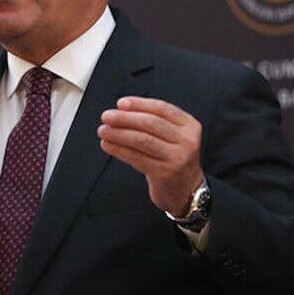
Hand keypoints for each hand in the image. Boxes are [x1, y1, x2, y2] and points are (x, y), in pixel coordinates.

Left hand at [97, 96, 204, 216]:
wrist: (187, 191)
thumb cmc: (174, 160)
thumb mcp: (174, 137)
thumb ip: (155, 122)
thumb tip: (122, 111)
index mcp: (189, 126)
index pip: (162, 108)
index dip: (139, 104)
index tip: (121, 103)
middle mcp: (186, 141)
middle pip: (151, 123)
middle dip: (125, 118)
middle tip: (107, 116)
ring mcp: (176, 158)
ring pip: (142, 140)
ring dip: (118, 133)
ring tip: (104, 131)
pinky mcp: (164, 173)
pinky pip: (136, 157)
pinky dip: (119, 149)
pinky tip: (108, 145)